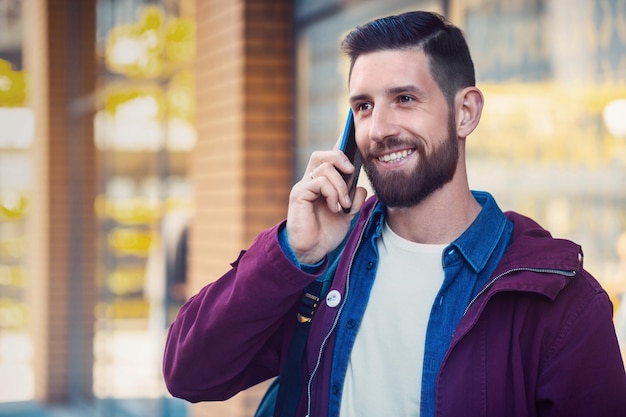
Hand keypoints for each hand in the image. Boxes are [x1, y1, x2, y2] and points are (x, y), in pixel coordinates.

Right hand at [286, 149, 366, 264]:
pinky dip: (332, 193)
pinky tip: (335, 207)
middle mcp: (310, 181)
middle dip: (340, 158)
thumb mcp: (347, 215)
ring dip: (341, 186)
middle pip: (322, 155)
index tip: (353, 141)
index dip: (339, 148)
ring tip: (344, 204)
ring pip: (325, 168)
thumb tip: (361, 187)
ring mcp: (304, 186)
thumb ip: (354, 200)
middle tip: (352, 171)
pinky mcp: (299, 194)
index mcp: (321, 183)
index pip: (328, 159)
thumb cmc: (326, 233)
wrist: (312, 250)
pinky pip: (319, 182)